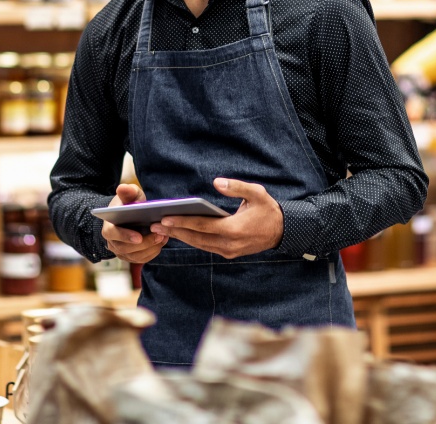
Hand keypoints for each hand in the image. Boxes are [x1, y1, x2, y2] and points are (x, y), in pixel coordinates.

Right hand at [102, 184, 169, 263]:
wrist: (128, 216)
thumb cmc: (128, 204)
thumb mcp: (129, 195)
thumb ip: (127, 191)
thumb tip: (122, 187)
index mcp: (109, 227)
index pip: (112, 234)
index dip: (125, 236)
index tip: (139, 237)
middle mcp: (113, 243)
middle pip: (126, 249)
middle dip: (144, 244)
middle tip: (159, 235)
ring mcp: (121, 252)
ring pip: (136, 256)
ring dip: (151, 248)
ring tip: (164, 237)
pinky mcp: (131, 257)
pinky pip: (143, 259)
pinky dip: (153, 252)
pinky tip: (162, 241)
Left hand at [150, 178, 283, 258]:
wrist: (282, 232)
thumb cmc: (268, 209)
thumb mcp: (257, 193)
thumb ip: (236, 187)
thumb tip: (216, 182)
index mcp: (233, 229)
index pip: (202, 226)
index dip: (182, 222)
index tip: (164, 218)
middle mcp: (228, 244)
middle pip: (196, 238)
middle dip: (174, 232)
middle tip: (153, 226)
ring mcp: (228, 252)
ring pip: (199, 244)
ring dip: (180, 237)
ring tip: (161, 229)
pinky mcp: (228, 254)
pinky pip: (205, 247)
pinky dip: (192, 240)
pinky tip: (179, 233)